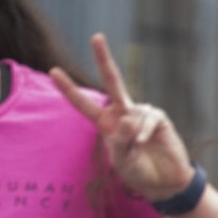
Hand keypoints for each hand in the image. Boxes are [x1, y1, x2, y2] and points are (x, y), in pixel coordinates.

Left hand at [51, 34, 195, 202]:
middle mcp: (122, 113)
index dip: (69, 88)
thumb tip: (127, 117)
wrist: (163, 181)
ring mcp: (141, 112)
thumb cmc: (137, 171)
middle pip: (112, 81)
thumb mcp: (120, 161)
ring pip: (131, 117)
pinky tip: (147, 143)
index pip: (83, 104)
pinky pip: (147, 121)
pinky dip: (144, 134)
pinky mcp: (158, 116)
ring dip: (133, 137)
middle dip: (104, 58)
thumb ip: (119, 142)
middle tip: (96, 36)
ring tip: (138, 150)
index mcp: (105, 123)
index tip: (53, 70)